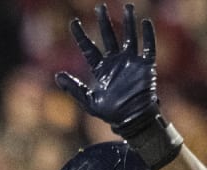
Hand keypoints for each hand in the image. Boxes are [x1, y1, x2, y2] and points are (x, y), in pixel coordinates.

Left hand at [54, 3, 182, 168]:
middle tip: (100, 7)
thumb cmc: (111, 113)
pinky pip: (148, 48)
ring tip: (127, 6)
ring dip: (128, 22)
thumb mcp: (89, 101)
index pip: (89, 47)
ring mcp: (131, 62)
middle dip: (104, 22)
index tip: (73, 22)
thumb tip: (57, 75)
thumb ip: (74, 88)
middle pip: (109, 36)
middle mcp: (115, 62)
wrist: (132, 120)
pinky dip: (148, 36)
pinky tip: (146, 22)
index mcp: (101, 69)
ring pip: (129, 37)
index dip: (80, 35)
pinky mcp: (146, 67)